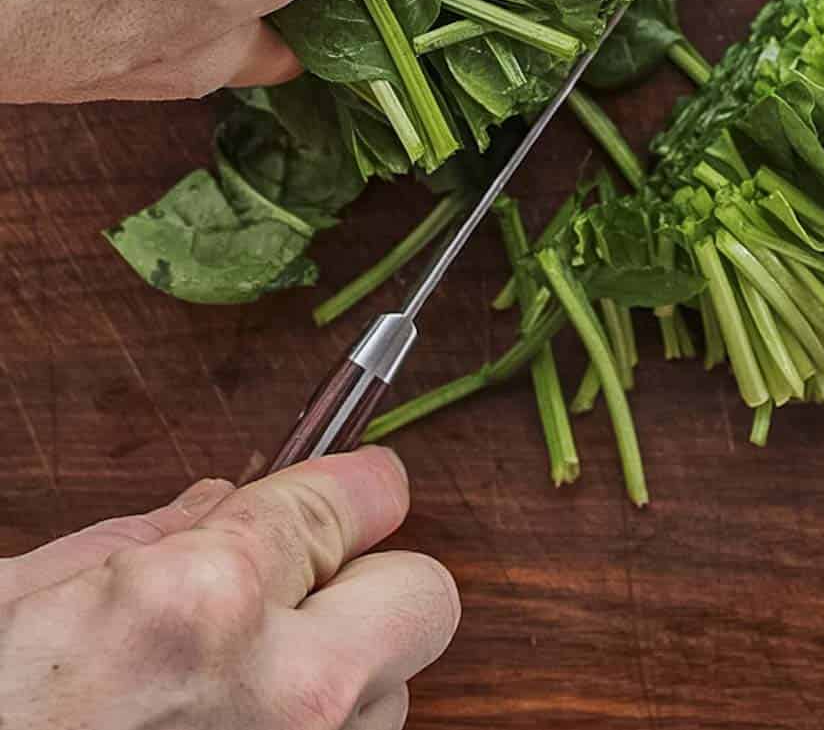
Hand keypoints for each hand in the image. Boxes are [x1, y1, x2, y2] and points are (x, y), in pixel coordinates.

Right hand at [0, 448, 457, 727]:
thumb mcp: (28, 590)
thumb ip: (153, 537)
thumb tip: (227, 501)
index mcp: (203, 603)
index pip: (353, 499)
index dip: (351, 481)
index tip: (353, 479)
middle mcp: (280, 696)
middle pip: (423, 597)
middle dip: (370, 574)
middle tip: (300, 579)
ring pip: (392, 692)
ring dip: (341, 668)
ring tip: (248, 673)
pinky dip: (312, 728)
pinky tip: (230, 722)